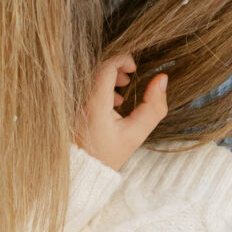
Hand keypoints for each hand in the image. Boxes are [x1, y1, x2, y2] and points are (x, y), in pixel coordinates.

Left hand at [76, 52, 167, 170]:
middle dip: (115, 68)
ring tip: (121, 92)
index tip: (134, 69)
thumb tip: (162, 79)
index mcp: (94, 104)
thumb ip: (153, 107)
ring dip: (107, 77)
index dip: (122, 60)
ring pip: (88, 76)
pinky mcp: (69, 106)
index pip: (105, 67)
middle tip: (129, 78)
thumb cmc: (108, 154)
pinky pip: (82, 85)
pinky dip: (98, 87)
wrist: (83, 170)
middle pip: (96, 68)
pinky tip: (110, 102)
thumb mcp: (136, 134)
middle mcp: (78, 99)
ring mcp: (71, 102)